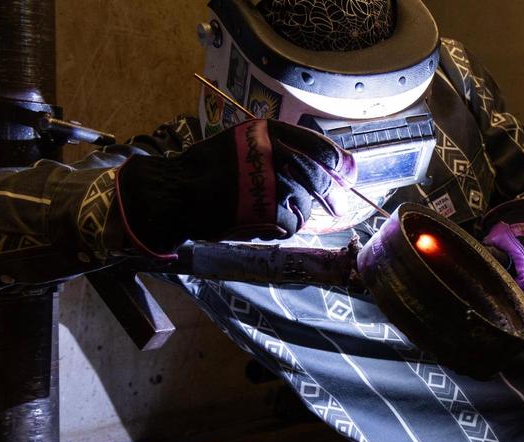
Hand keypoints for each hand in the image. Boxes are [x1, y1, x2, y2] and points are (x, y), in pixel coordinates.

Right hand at [115, 119, 354, 257]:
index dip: (337, 160)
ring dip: (299, 213)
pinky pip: (289, 223)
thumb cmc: (209, 170)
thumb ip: (280, 150)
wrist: (175, 192)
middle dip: (332, 193)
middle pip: (315, 174)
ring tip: (280, 215)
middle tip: (339, 205)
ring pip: (303, 201)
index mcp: (265, 132)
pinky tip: (266, 226)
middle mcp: (268, 151)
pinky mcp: (262, 209)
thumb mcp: (243, 145)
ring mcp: (266, 180)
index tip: (348, 172)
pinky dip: (283, 228)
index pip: (315, 143)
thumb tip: (329, 165)